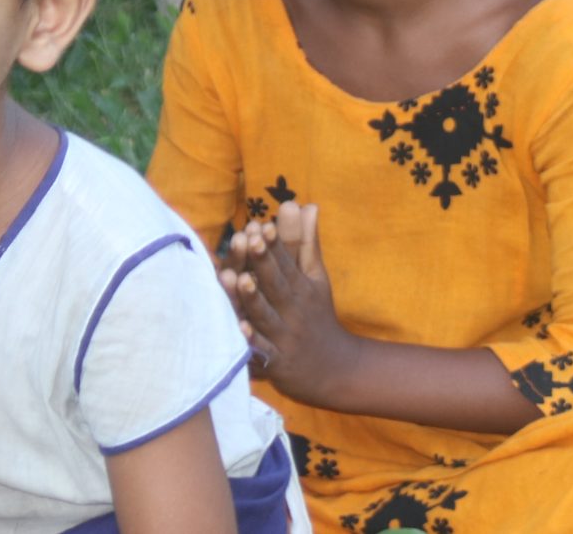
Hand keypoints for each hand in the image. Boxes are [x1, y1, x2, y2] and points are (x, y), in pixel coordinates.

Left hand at [233, 203, 357, 406]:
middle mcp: (293, 308)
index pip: (287, 261)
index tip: (262, 223)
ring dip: (251, 297)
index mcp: (302, 286)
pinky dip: (251, 341)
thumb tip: (309, 204)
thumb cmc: (317, 315)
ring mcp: (284, 335)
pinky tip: (238, 327)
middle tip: (251, 239)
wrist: (334, 369)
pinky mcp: (276, 362)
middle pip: (276, 282)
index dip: (275, 243)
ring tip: (238, 278)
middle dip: (264, 261)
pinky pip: (262, 351)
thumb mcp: (317, 278)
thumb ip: (307, 242)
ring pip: (265, 314)